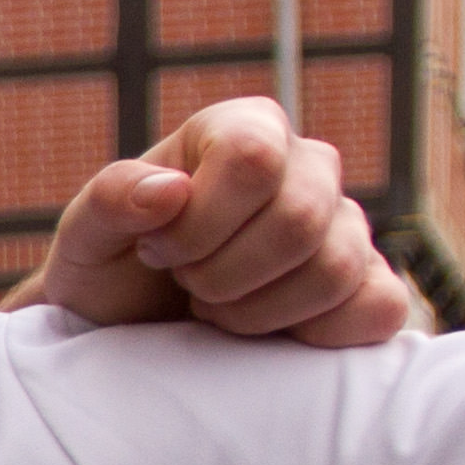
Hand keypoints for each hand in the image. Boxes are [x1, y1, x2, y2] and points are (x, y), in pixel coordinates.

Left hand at [18, 101, 404, 344]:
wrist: (134, 327)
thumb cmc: (113, 268)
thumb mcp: (85, 237)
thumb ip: (109, 201)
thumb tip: (168, 191)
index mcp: (245, 129)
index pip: (253, 159)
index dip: (199, 223)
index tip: (158, 249)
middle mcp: (310, 166)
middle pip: (298, 222)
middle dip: (222, 276)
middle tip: (187, 284)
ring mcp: (347, 226)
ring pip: (335, 270)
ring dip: (256, 312)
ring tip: (216, 307)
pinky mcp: (370, 284)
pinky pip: (379, 308)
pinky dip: (314, 334)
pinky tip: (266, 333)